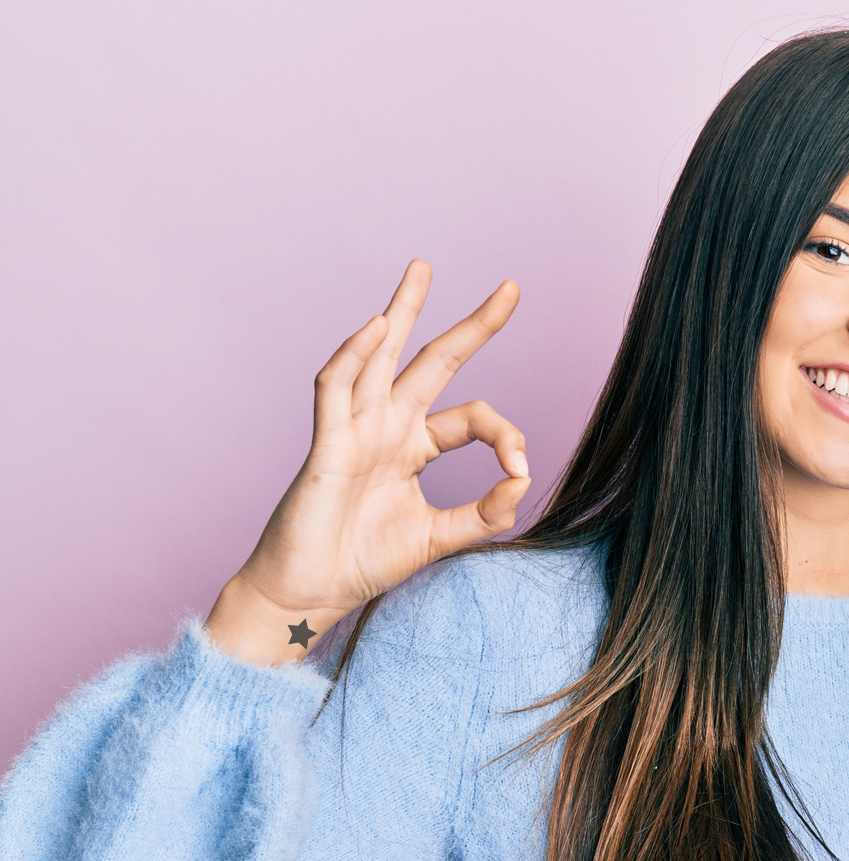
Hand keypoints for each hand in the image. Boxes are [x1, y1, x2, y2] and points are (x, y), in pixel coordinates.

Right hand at [204, 260, 528, 665]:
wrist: (311, 591)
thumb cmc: (364, 562)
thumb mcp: (441, 537)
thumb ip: (485, 513)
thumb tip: (523, 481)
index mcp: (415, 446)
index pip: (472, 417)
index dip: (505, 436)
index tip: (521, 470)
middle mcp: (387, 427)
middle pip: (432, 362)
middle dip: (470, 325)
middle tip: (511, 288)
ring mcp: (355, 429)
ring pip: (378, 355)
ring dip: (400, 311)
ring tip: (423, 269)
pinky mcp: (325, 443)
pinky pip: (335, 387)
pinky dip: (353, 355)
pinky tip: (377, 326)